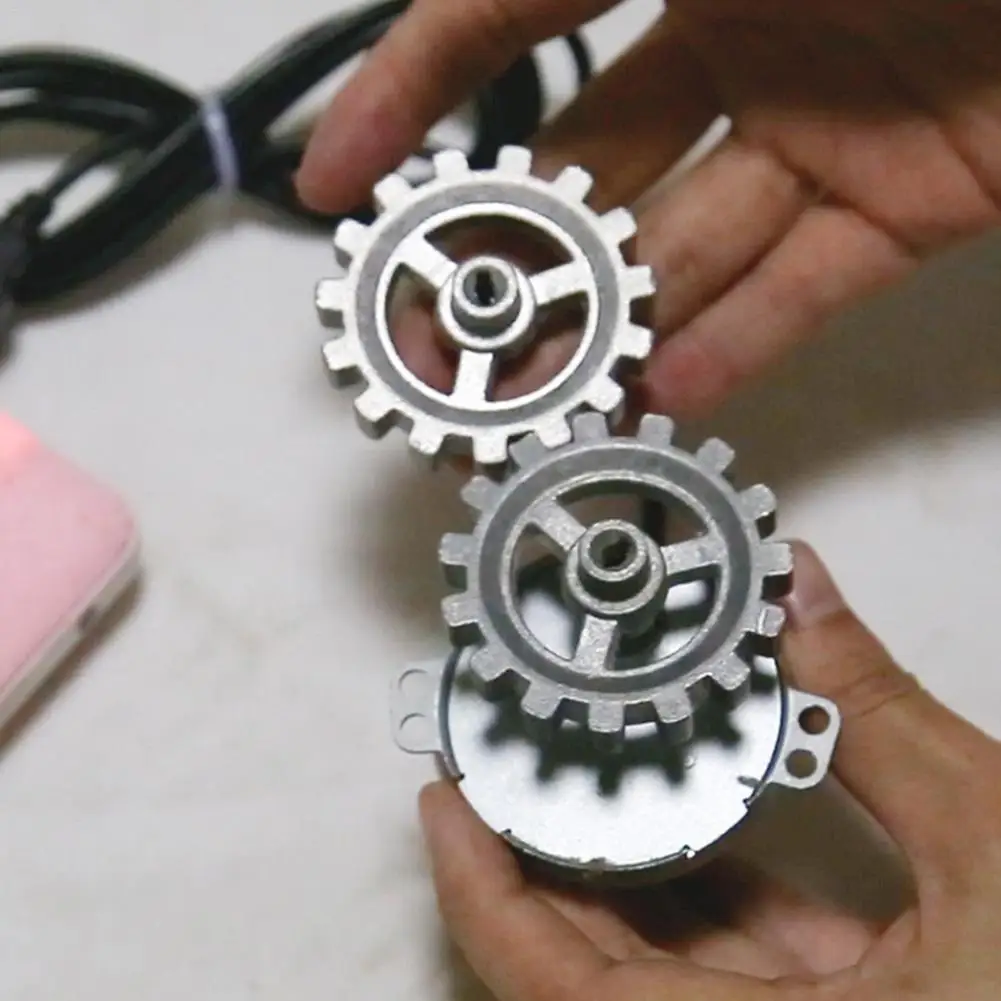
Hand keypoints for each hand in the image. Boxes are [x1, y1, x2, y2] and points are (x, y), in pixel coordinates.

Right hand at [297, 0, 1000, 417]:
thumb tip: (440, 0)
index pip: (509, 17)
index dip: (409, 95)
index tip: (336, 185)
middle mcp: (747, 31)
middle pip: (589, 170)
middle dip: (506, 262)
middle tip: (440, 351)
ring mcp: (827, 129)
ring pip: (684, 247)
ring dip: (606, 329)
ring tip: (533, 405)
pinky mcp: (909, 202)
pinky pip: (799, 287)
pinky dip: (731, 342)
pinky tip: (659, 395)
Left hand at [417, 542, 1000, 999]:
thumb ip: (887, 724)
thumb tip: (805, 598)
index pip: (560, 994)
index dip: (480, 894)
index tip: (440, 802)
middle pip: (596, 970)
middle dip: (543, 856)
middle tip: (511, 753)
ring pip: (662, 965)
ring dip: (622, 864)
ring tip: (590, 761)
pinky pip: (730, 966)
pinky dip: (702, 889)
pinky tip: (698, 809)